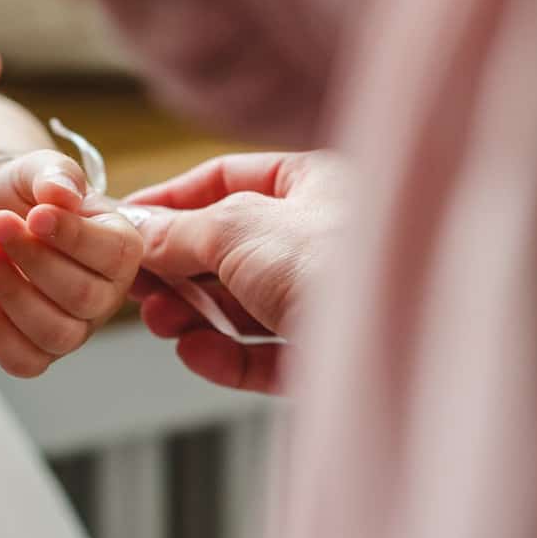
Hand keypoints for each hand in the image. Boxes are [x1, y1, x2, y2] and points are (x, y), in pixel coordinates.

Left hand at [0, 152, 145, 377]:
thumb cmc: (24, 196)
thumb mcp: (39, 170)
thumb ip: (56, 175)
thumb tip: (62, 195)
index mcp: (121, 249)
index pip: (113, 254)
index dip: (74, 238)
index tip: (35, 214)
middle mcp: (105, 294)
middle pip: (83, 297)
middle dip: (34, 261)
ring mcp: (74, 328)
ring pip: (55, 333)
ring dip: (11, 293)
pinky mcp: (35, 351)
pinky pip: (23, 361)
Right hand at [124, 151, 343, 392]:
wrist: (408, 341)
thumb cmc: (337, 261)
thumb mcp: (237, 228)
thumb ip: (180, 231)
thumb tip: (137, 229)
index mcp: (316, 185)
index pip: (229, 180)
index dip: (173, 201)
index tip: (127, 224)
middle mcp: (326, 239)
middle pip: (232, 249)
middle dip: (178, 269)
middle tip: (135, 285)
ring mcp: (331, 300)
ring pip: (245, 307)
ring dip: (194, 315)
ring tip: (161, 321)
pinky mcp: (333, 357)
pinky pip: (267, 355)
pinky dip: (226, 356)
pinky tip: (196, 352)